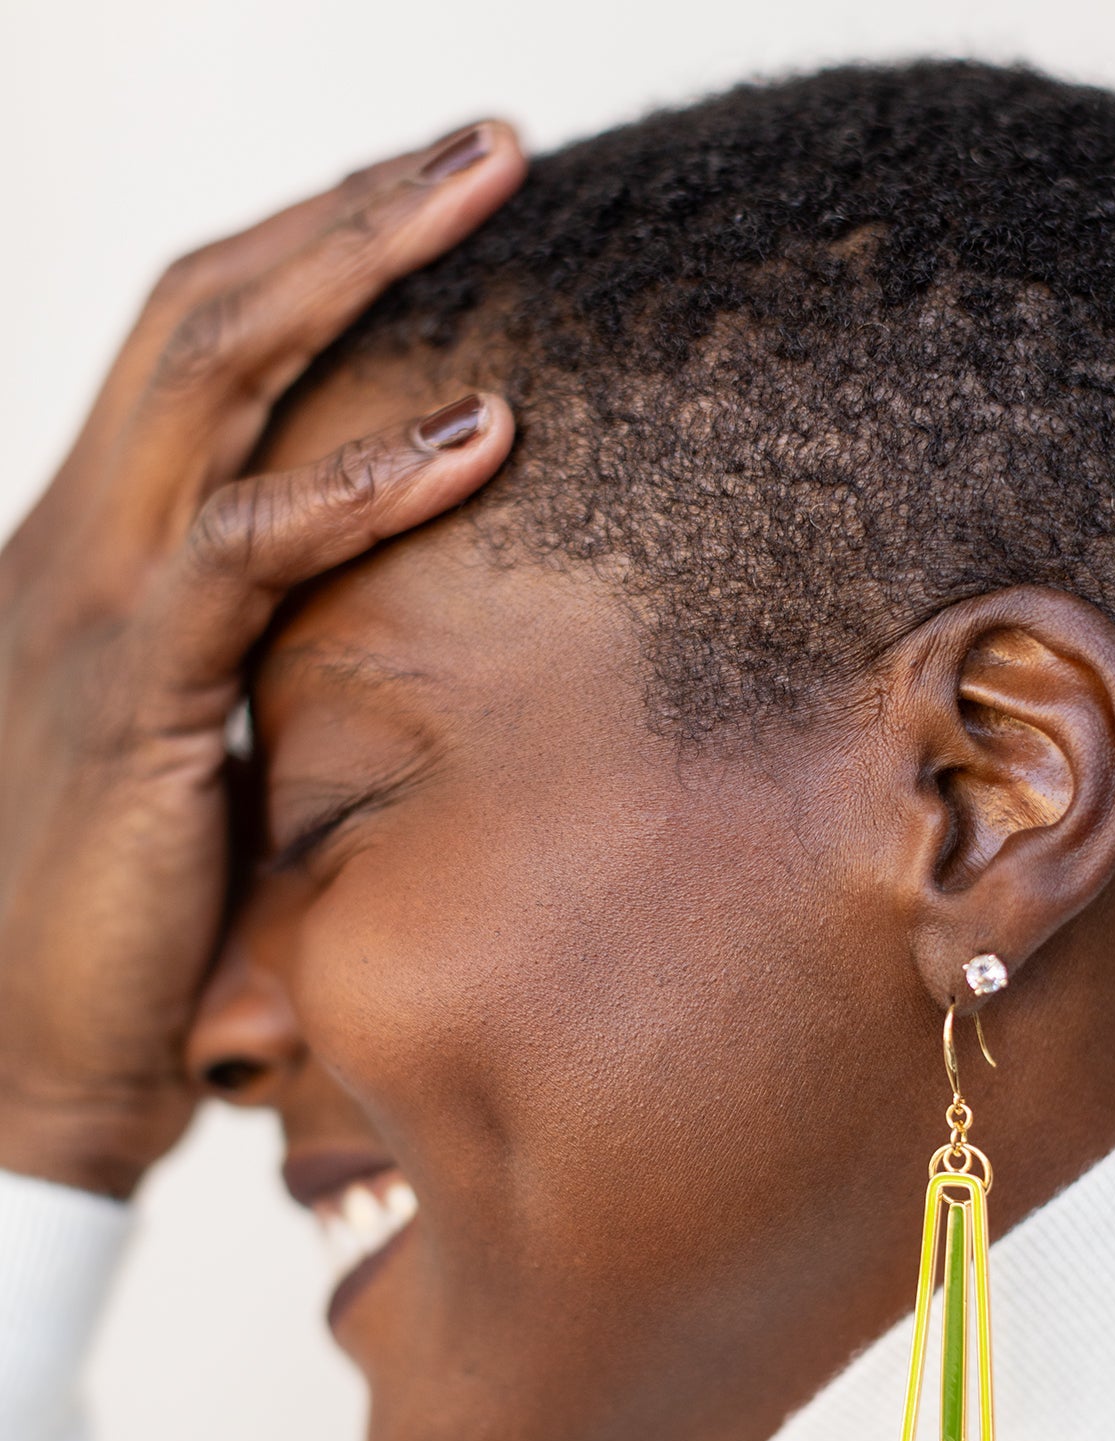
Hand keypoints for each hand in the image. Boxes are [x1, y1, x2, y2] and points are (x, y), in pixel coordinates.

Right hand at [0, 123, 523, 1196]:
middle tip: (493, 139)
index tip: (434, 196)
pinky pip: (250, 555)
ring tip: (492, 188)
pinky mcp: (134, 696)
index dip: (312, 249)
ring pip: (216, 377)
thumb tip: (380, 616)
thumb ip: (260, 649)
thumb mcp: (193, 735)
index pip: (198, 340)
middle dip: (351, 207)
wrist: (25, 1053)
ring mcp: (99, 604)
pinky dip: (368, 482)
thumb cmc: (127, 911)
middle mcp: (85, 536)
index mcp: (104, 542)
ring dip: (359, 263)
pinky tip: (485, 428)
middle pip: (209, 309)